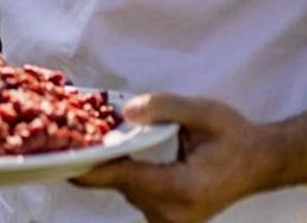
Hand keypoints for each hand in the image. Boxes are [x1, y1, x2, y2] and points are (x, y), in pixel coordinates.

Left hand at [74, 93, 273, 221]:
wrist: (259, 162)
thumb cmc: (233, 137)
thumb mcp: (203, 112)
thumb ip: (163, 107)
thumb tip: (125, 110)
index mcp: (181, 188)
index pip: (121, 177)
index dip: (88, 163)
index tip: (59, 152)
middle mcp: (173, 213)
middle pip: (117, 182)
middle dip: (94, 156)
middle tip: (68, 129)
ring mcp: (170, 220)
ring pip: (123, 188)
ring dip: (108, 164)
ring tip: (88, 136)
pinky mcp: (168, 218)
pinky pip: (133, 192)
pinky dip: (122, 172)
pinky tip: (113, 152)